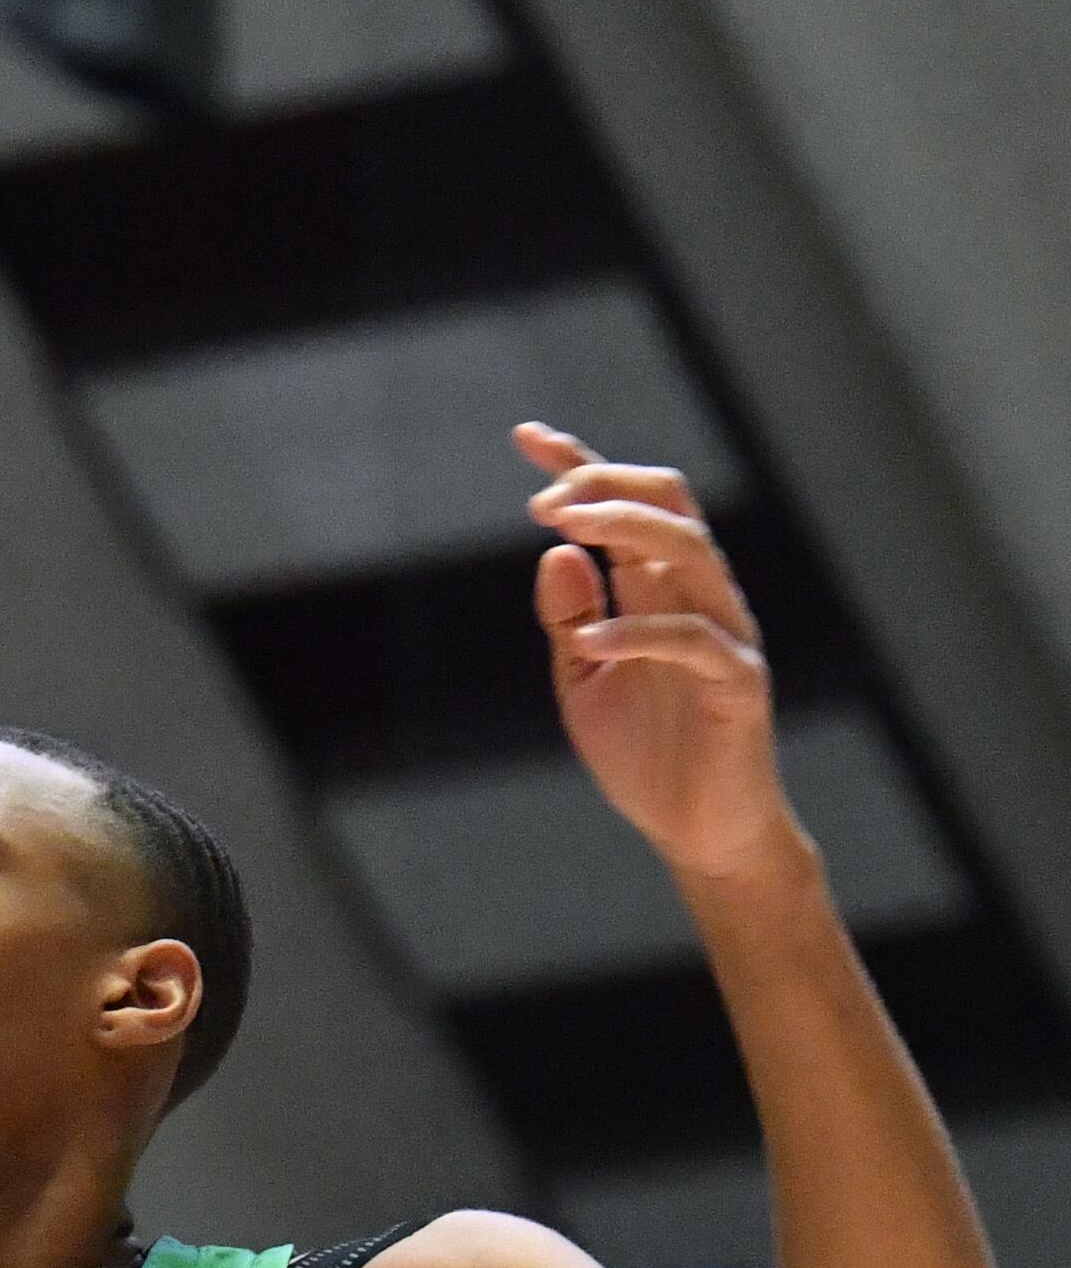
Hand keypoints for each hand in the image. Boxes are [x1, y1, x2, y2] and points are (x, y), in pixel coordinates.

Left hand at [518, 422, 803, 883]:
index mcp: (656, 590)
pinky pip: (693, 640)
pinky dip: (637, 632)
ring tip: (564, 526)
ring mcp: (724, 634)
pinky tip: (588, 640)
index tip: (526, 436)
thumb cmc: (644, 755)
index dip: (580, 463)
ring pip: (691, 549)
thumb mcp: (581, 681)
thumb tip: (555, 551)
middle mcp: (696, 597)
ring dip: (626, 527)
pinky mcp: (740, 683)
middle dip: (604, 484)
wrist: (696, 832)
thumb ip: (568, 617)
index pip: (625, 506)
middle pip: (668, 504)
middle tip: (540, 500)